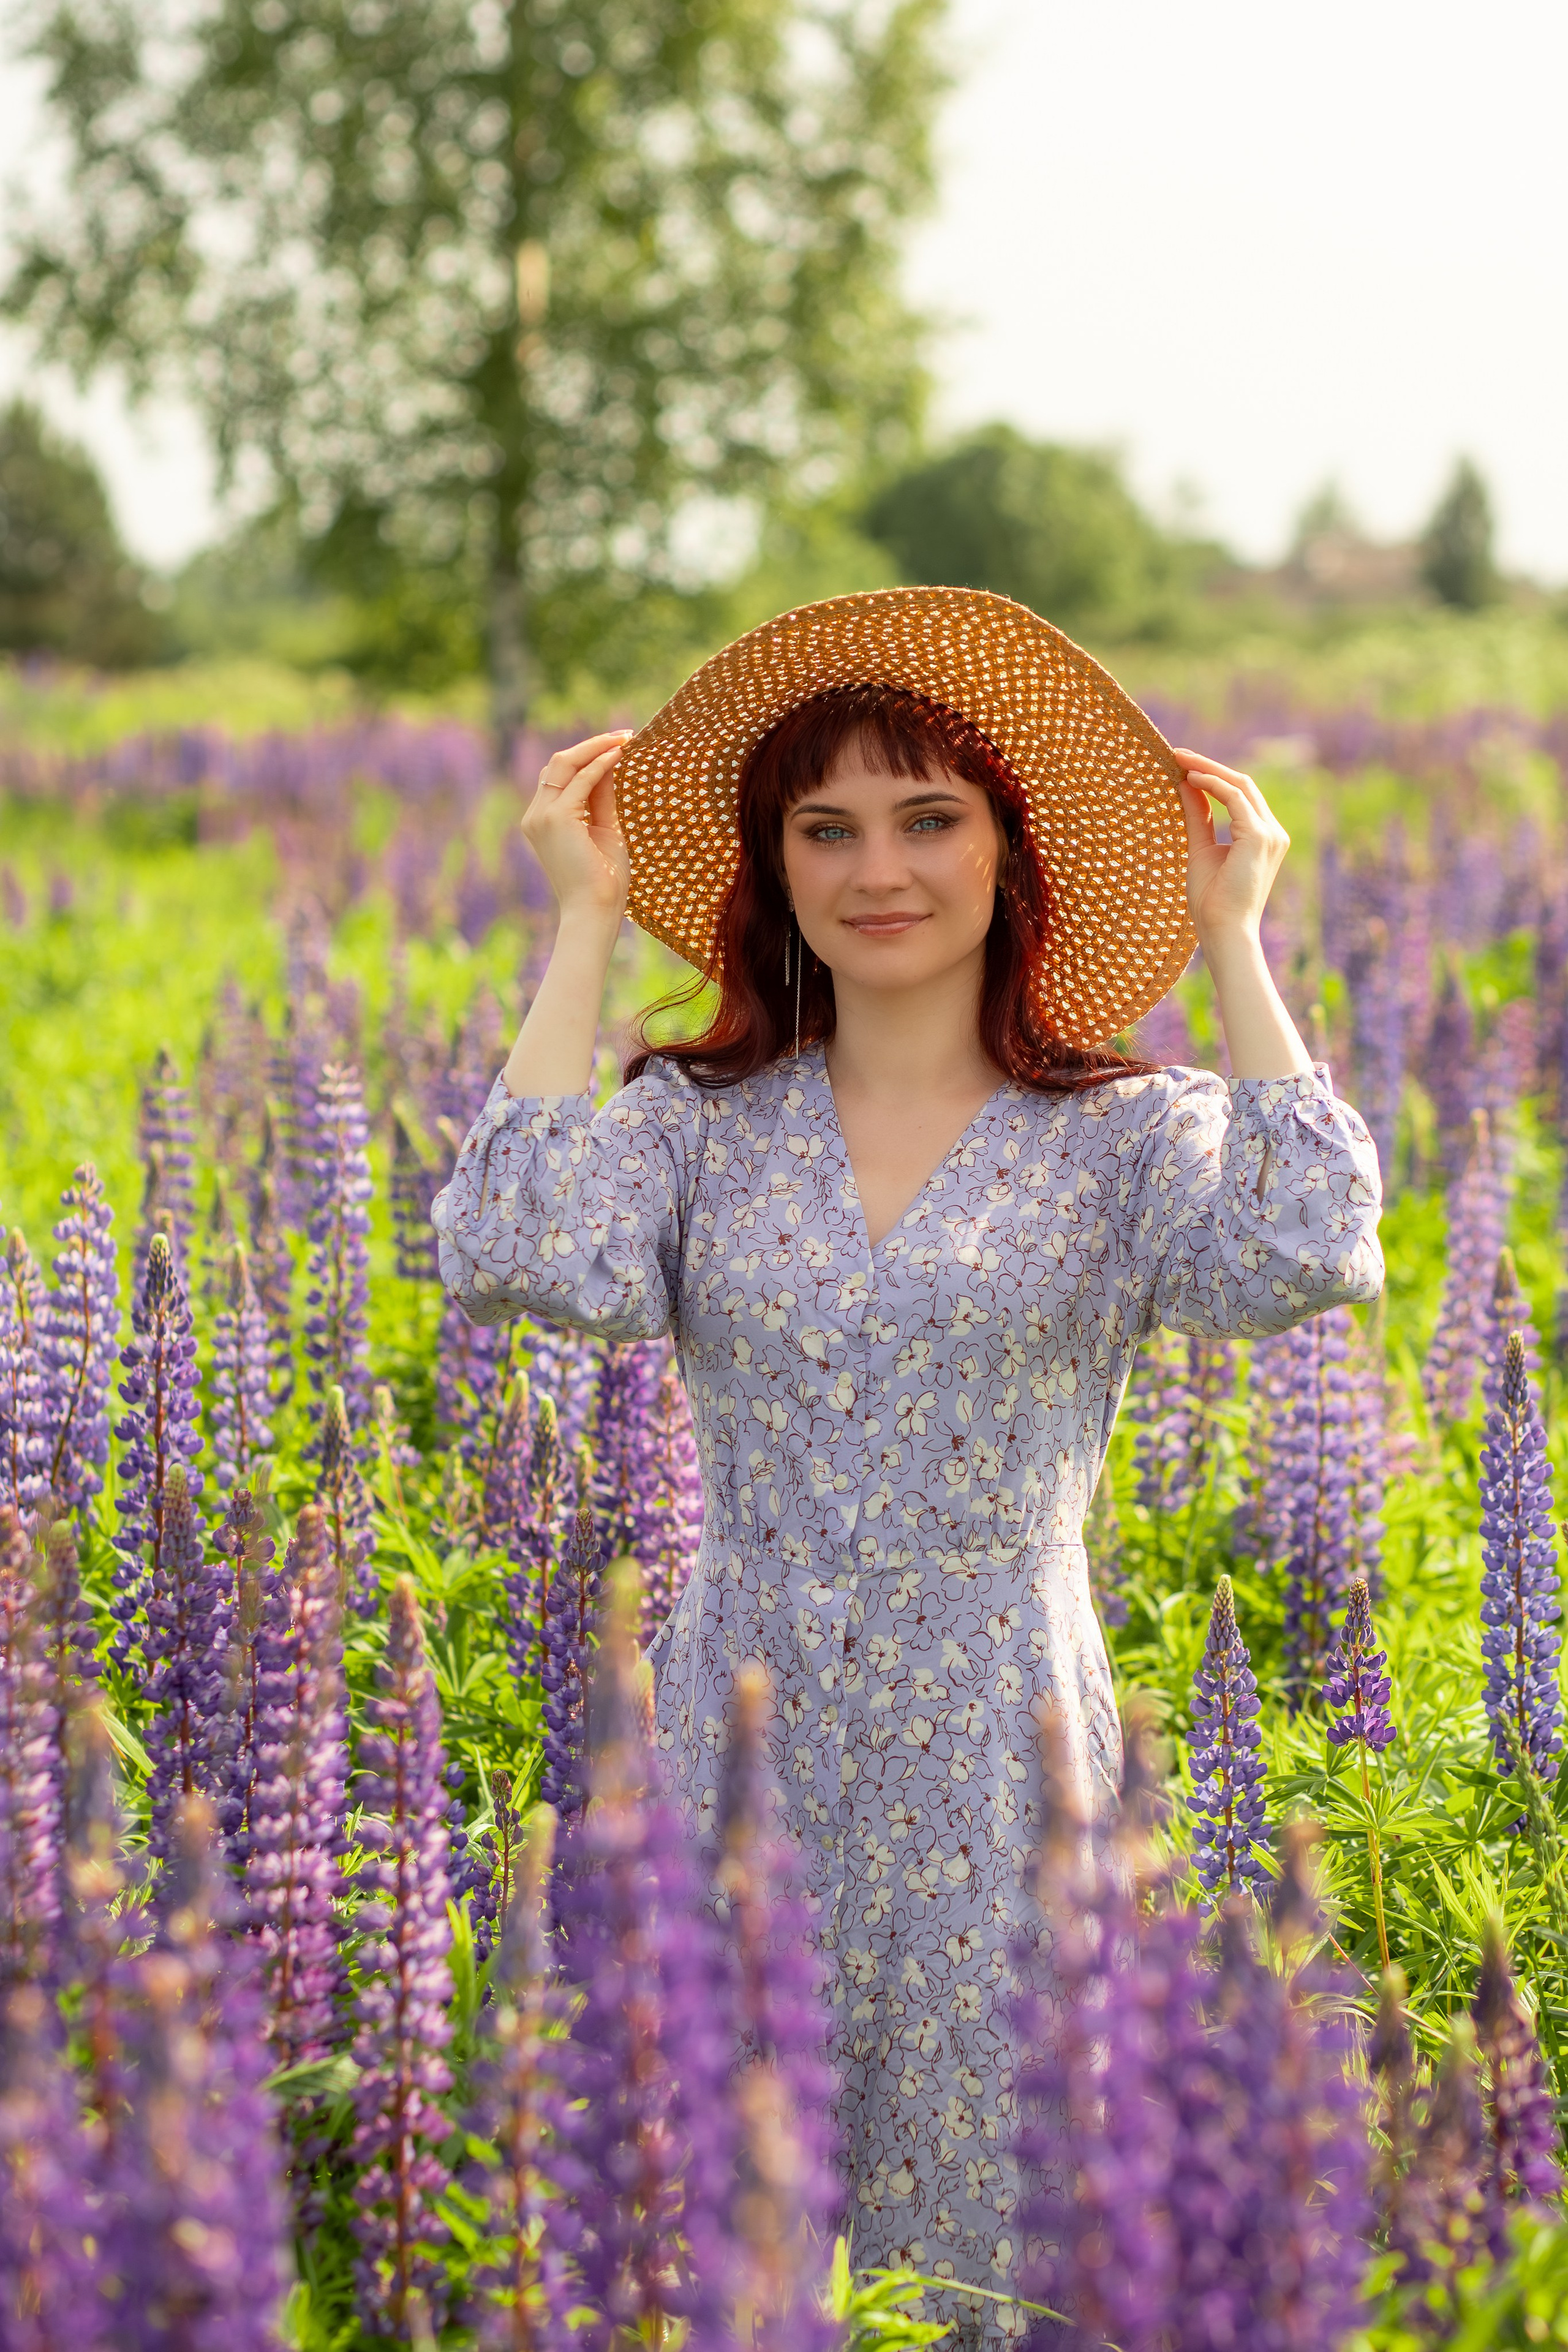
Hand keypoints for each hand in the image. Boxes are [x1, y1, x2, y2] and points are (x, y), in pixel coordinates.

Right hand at [520, 730, 633, 924]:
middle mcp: (536, 815)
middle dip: (591, 746)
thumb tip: (609, 764)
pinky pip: (580, 781)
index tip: (617, 746)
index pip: (561, 776)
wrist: (595, 911)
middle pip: (558, 764)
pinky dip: (600, 765)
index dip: (588, 757)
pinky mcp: (557, 818)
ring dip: (595, 748)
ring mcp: (542, 816)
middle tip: (624, 736)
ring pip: (564, 764)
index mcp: (543, 820)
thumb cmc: (603, 880)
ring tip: (624, 739)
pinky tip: (619, 755)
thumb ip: (601, 797)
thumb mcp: (604, 829)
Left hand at [1173, 749, 1289, 955]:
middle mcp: (1273, 832)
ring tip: (1179, 759)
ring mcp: (1270, 834)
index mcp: (1263, 837)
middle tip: (1177, 754)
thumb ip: (1198, 817)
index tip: (1183, 765)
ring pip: (1239, 786)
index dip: (1212, 777)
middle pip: (1242, 784)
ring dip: (1207, 769)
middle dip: (1209, 767)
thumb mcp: (1201, 849)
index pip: (1240, 796)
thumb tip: (1186, 785)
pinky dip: (1211, 785)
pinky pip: (1234, 799)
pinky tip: (1189, 779)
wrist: (1224, 931)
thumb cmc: (1212, 901)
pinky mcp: (1259, 837)